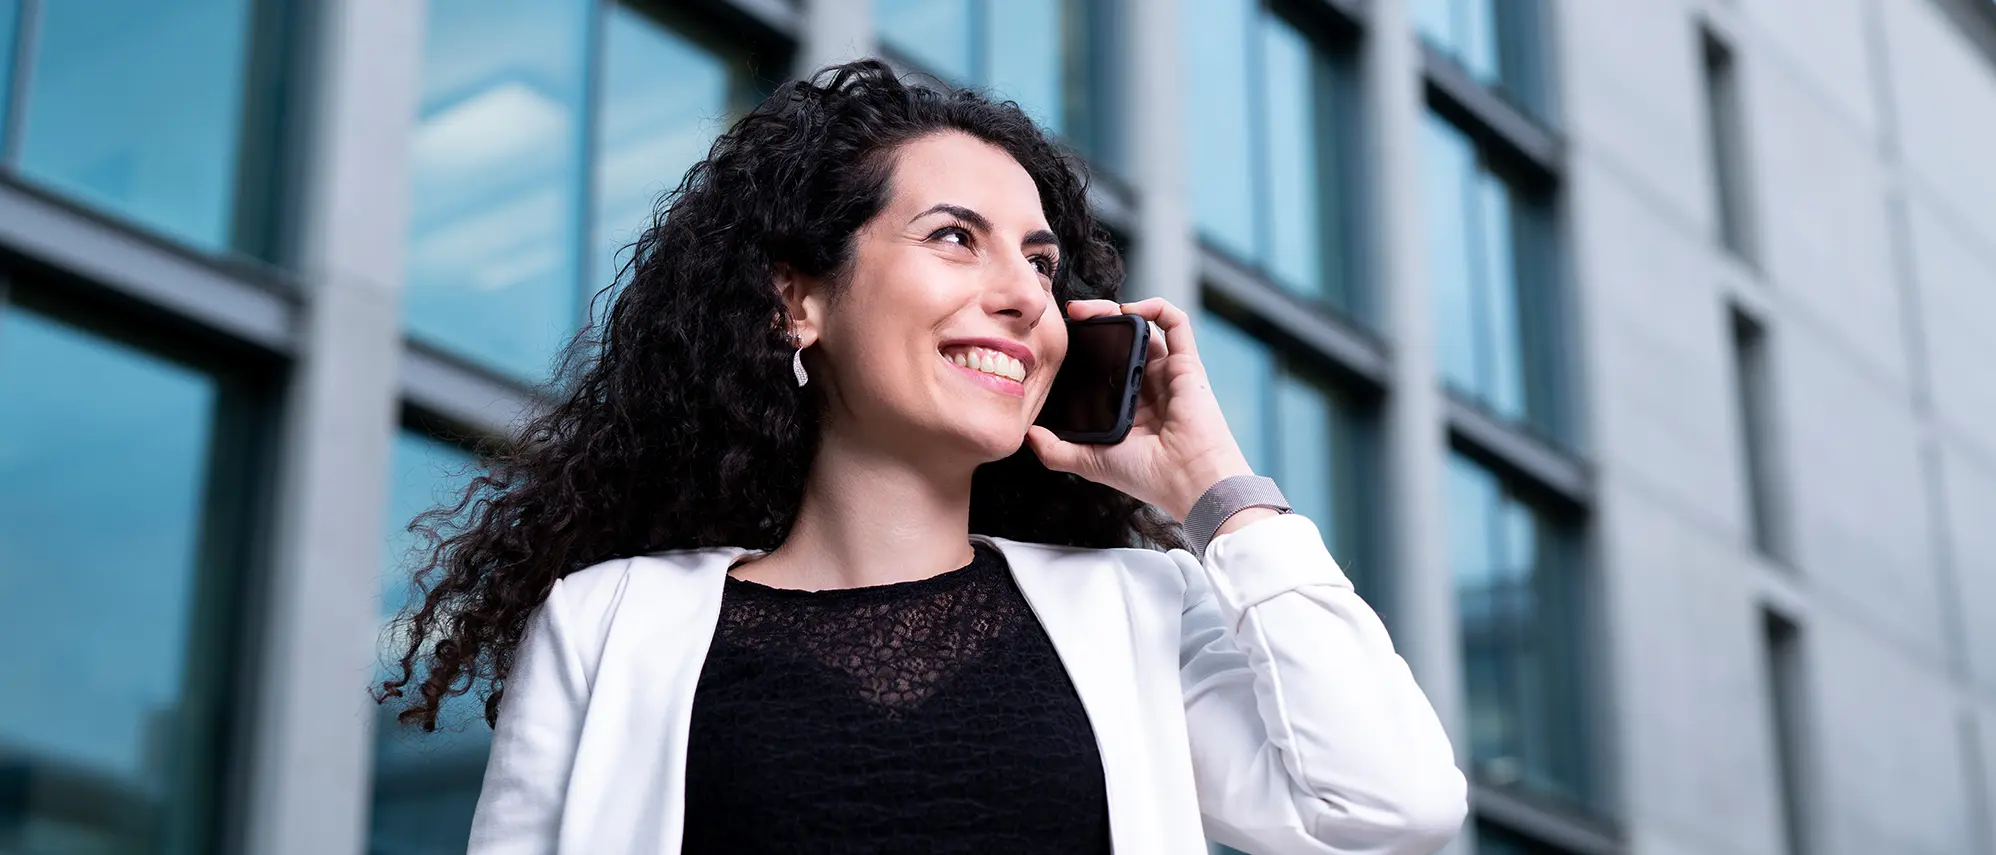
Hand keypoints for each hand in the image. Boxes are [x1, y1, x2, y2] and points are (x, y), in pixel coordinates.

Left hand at [1025, 297, 1255, 522]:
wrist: (1185, 480)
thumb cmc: (1146, 476)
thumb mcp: (1089, 462)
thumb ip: (1056, 451)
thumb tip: (1026, 435)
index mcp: (1128, 405)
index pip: (1104, 365)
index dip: (1084, 348)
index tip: (1059, 340)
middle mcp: (1148, 385)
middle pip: (1120, 340)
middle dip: (1095, 320)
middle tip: (1069, 315)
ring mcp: (1168, 372)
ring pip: (1143, 325)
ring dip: (1115, 308)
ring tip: (1086, 310)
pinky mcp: (1188, 364)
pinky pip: (1177, 323)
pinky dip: (1155, 307)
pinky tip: (1129, 308)